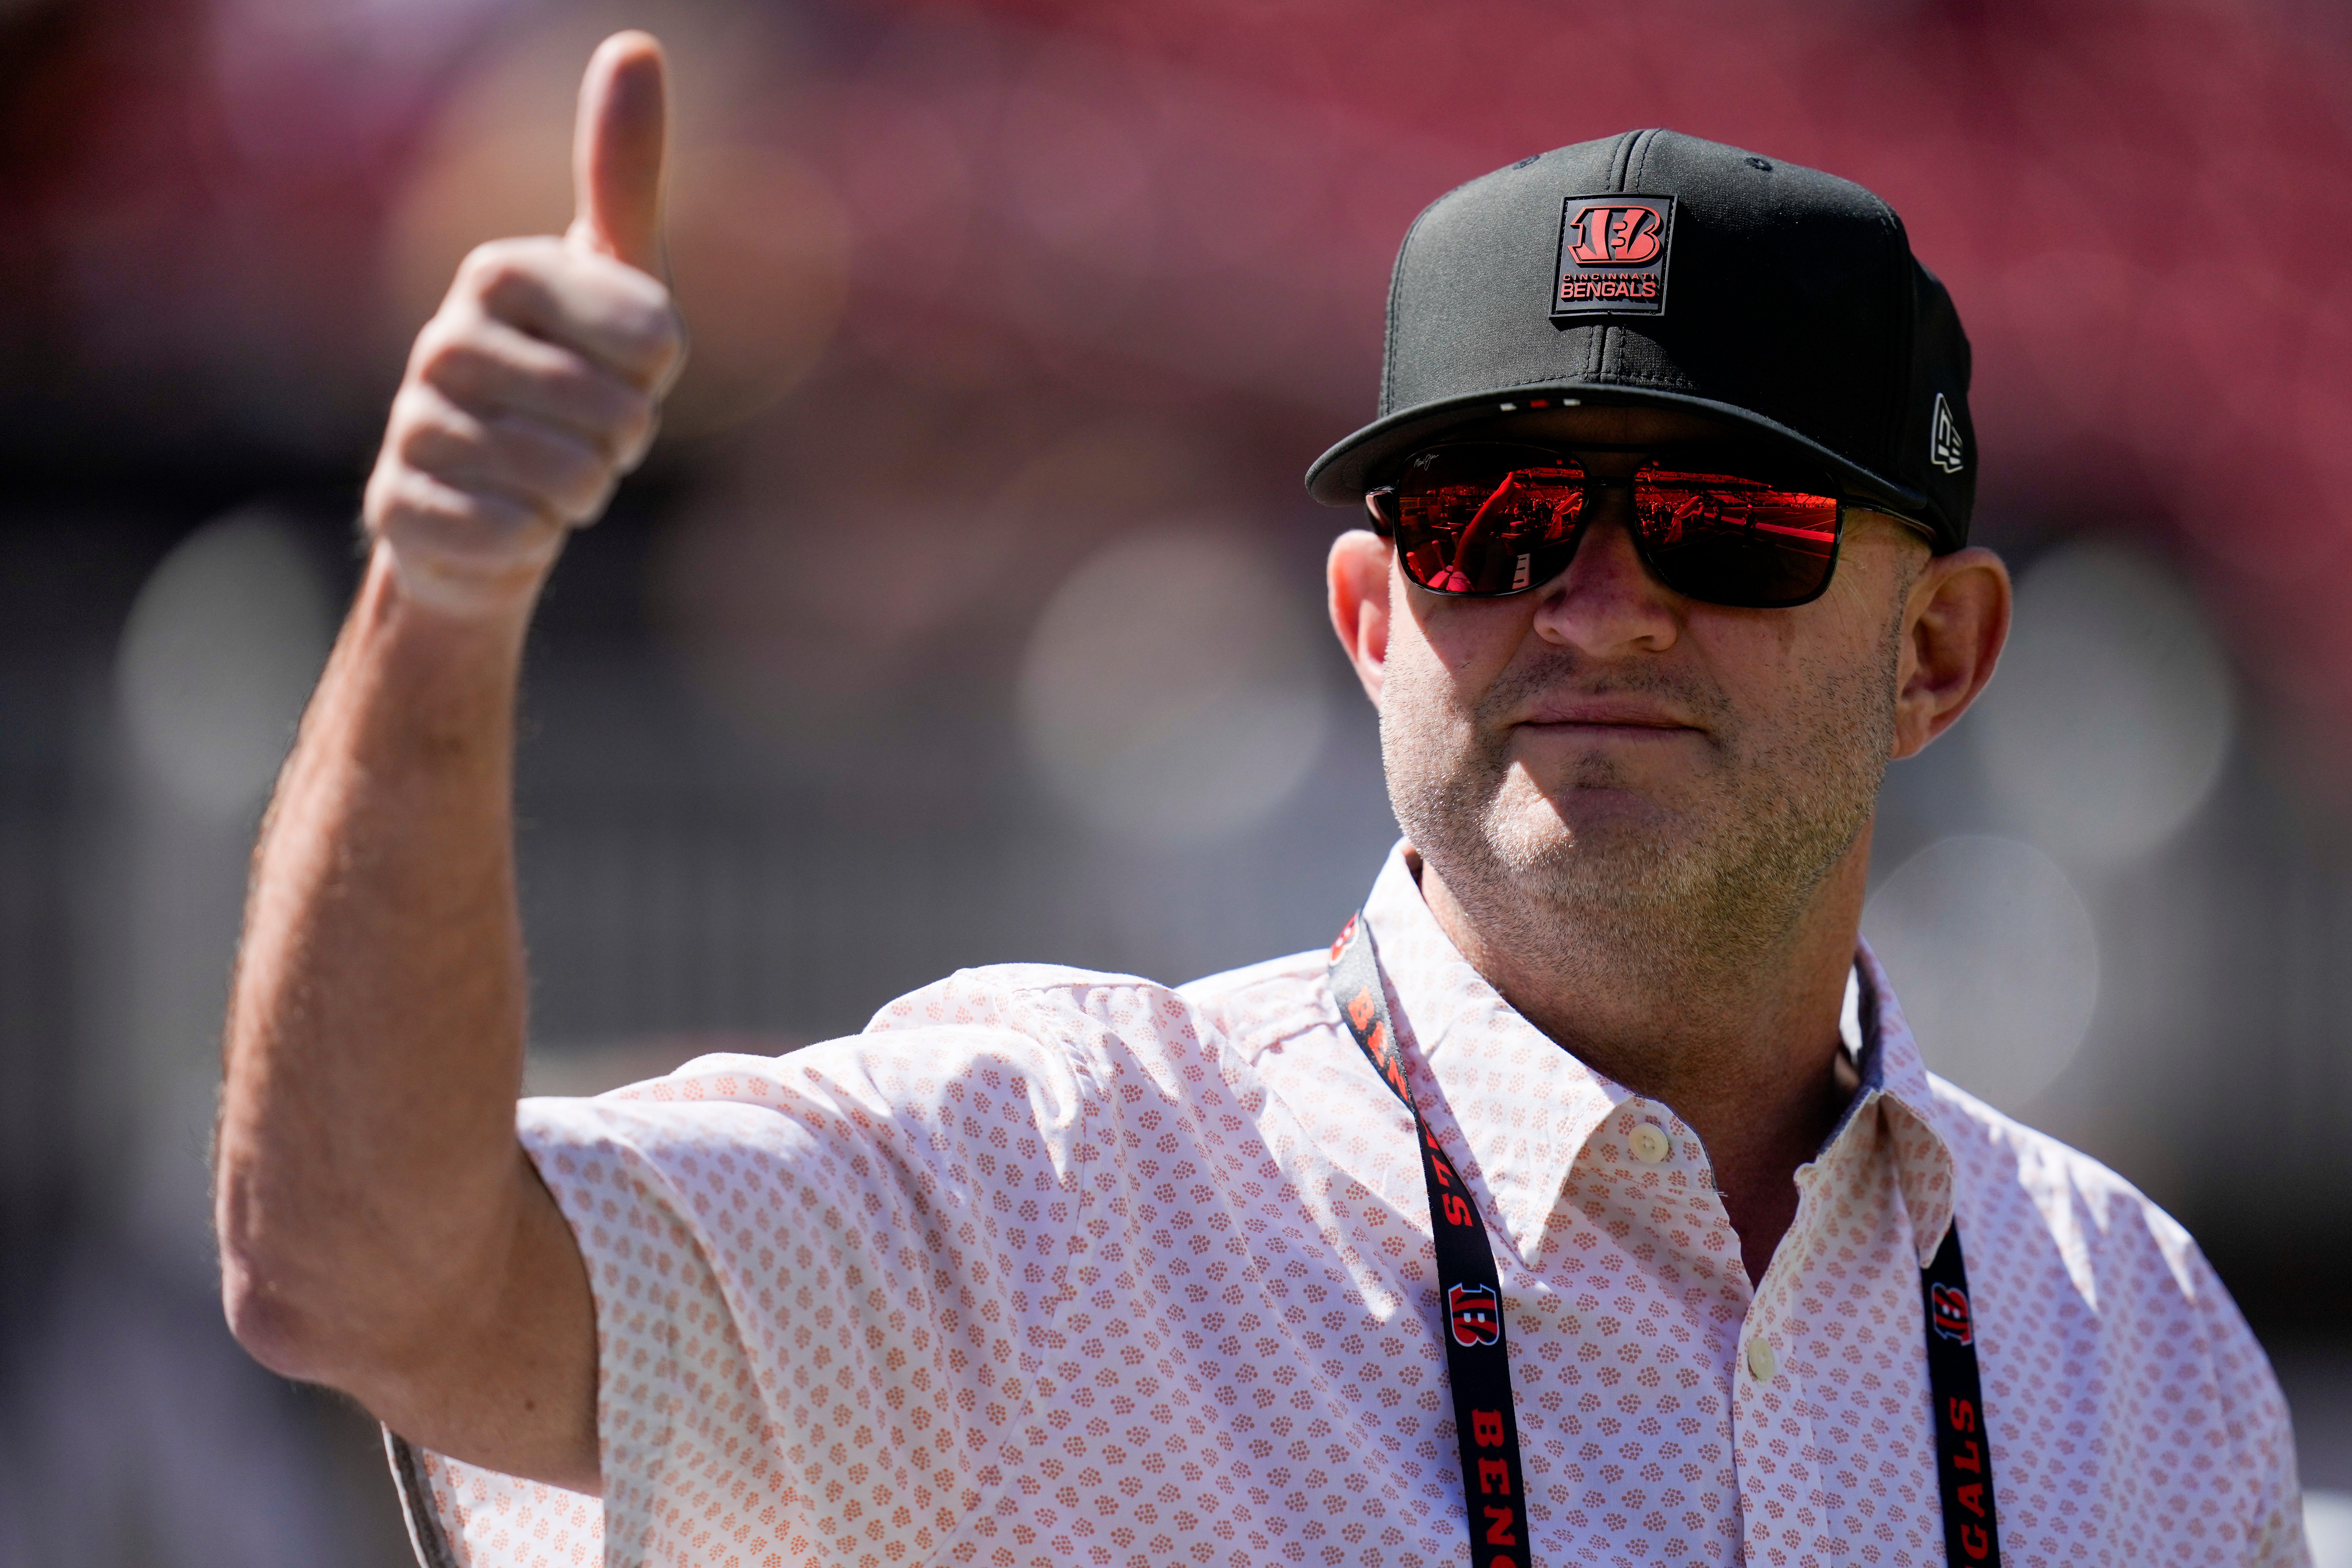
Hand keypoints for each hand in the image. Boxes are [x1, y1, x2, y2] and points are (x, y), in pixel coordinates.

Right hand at [363, 32, 686, 618]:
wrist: (493, 496)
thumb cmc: (567, 378)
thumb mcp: (613, 279)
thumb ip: (621, 175)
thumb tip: (634, 44)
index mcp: (497, 275)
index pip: (649, 336)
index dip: (656, 372)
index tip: (627, 369)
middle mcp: (441, 341)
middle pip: (612, 414)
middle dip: (623, 442)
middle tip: (589, 436)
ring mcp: (413, 427)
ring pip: (564, 480)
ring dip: (582, 492)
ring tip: (553, 477)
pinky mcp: (400, 511)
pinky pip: (511, 536)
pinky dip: (531, 540)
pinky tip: (509, 521)